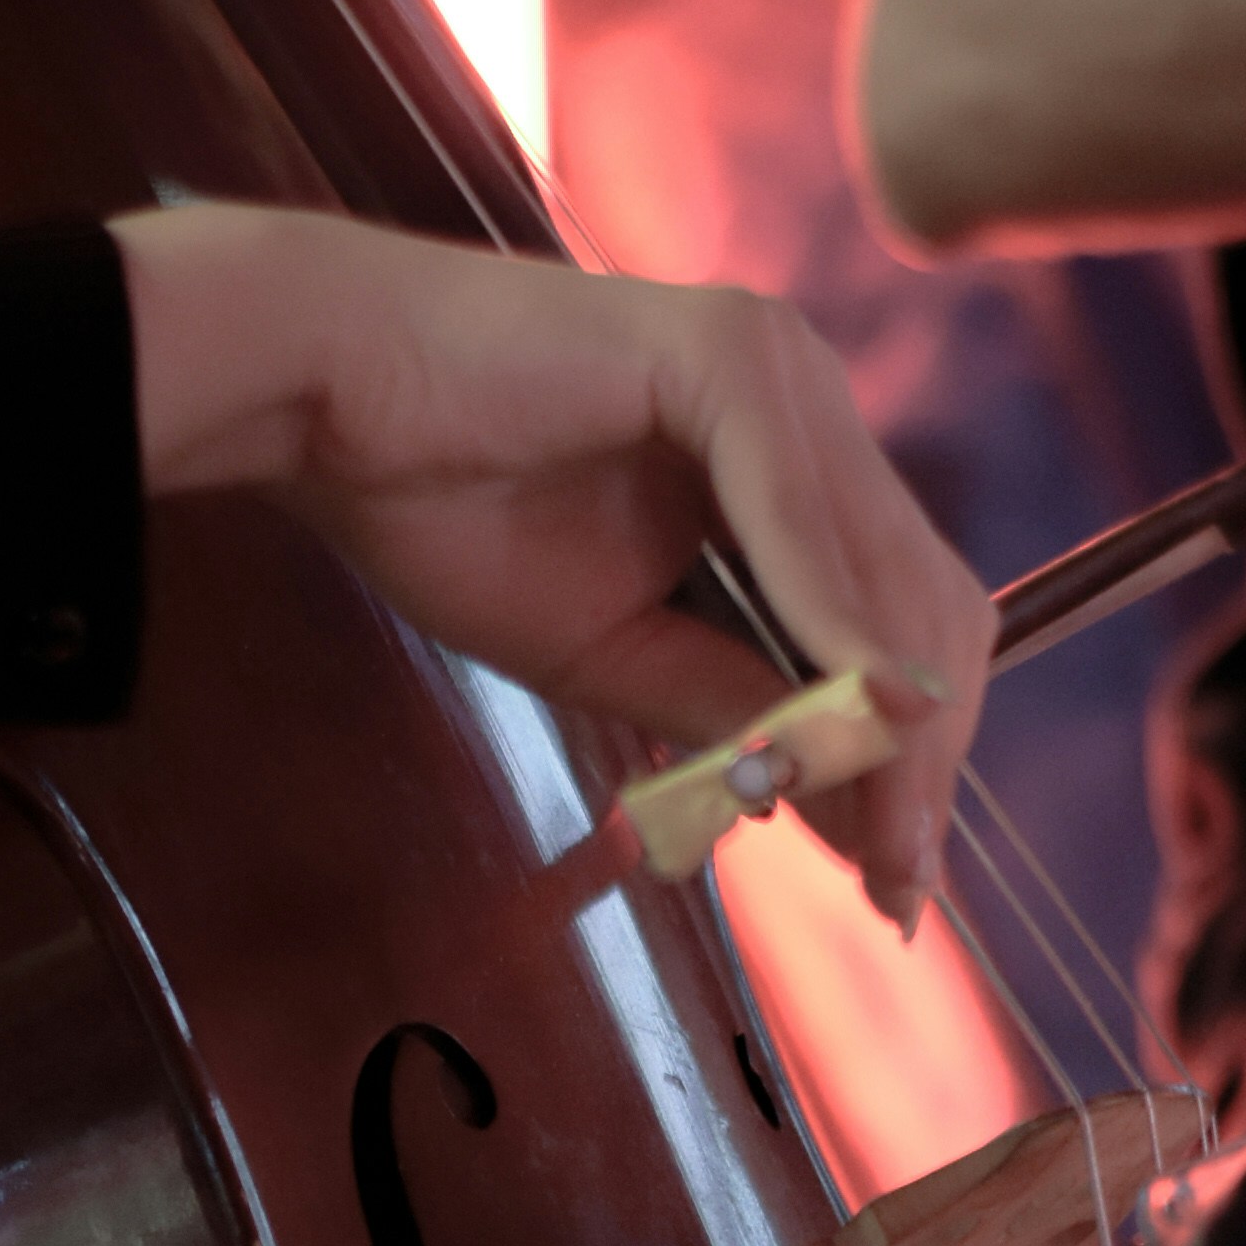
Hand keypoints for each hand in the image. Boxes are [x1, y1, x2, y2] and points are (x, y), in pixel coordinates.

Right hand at [112, 208, 990, 919]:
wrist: (321, 401)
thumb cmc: (445, 508)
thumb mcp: (617, 650)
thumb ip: (734, 703)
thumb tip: (847, 794)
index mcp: (790, 456)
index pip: (902, 616)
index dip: (916, 751)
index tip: (897, 875)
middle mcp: (808, 399)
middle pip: (924, 601)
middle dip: (922, 758)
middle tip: (899, 890)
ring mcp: (777, 366)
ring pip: (888, 572)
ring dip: (890, 724)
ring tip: (877, 842)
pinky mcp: (723, 355)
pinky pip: (801, 520)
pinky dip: (832, 631)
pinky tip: (845, 722)